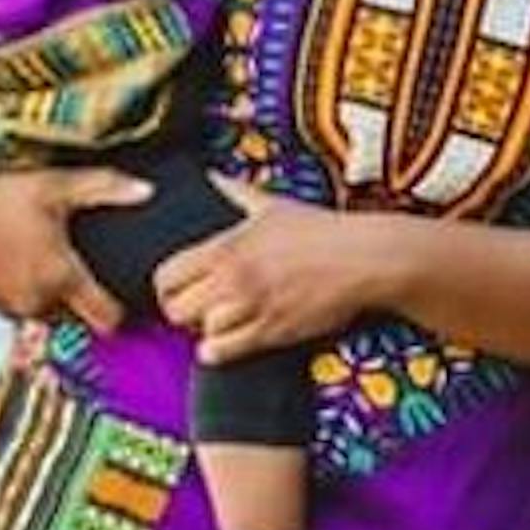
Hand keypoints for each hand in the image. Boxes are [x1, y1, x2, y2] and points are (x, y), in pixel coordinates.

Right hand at [0, 164, 151, 333]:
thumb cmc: (2, 191)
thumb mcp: (58, 184)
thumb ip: (106, 187)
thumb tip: (149, 190)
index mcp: (60, 277)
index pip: (108, 320)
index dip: (128, 313)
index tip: (140, 299)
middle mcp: (37, 300)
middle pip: (82, 321)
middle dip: (94, 307)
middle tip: (109, 280)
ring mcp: (11, 306)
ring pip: (53, 318)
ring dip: (65, 305)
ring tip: (75, 273)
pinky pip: (27, 311)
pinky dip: (38, 299)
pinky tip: (41, 270)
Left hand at [155, 179, 404, 362]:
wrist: (363, 258)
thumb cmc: (322, 230)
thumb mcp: (273, 205)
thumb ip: (235, 192)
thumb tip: (213, 176)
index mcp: (227, 246)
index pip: (166, 276)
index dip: (168, 286)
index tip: (181, 287)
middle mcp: (233, 279)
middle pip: (176, 311)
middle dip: (186, 311)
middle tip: (202, 307)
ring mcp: (251, 308)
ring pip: (200, 333)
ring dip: (209, 330)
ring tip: (225, 320)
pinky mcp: (270, 332)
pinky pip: (222, 354)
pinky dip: (223, 350)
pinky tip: (237, 335)